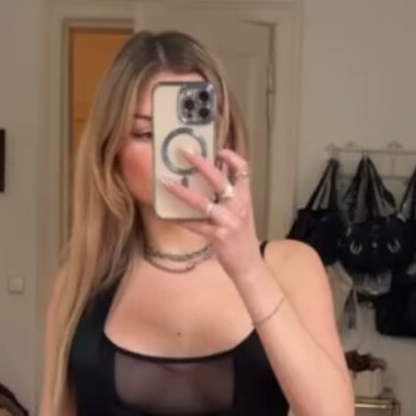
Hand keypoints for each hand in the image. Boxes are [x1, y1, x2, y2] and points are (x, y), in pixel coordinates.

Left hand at [162, 145, 261, 283]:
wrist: (249, 265)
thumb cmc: (242, 239)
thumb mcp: (241, 215)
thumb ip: (230, 200)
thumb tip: (209, 185)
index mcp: (245, 199)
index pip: (244, 171)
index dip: (232, 157)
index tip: (218, 149)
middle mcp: (239, 207)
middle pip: (220, 179)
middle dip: (201, 164)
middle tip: (185, 152)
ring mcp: (229, 221)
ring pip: (202, 202)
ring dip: (182, 192)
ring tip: (166, 183)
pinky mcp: (218, 236)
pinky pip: (195, 225)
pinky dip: (180, 220)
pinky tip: (166, 217)